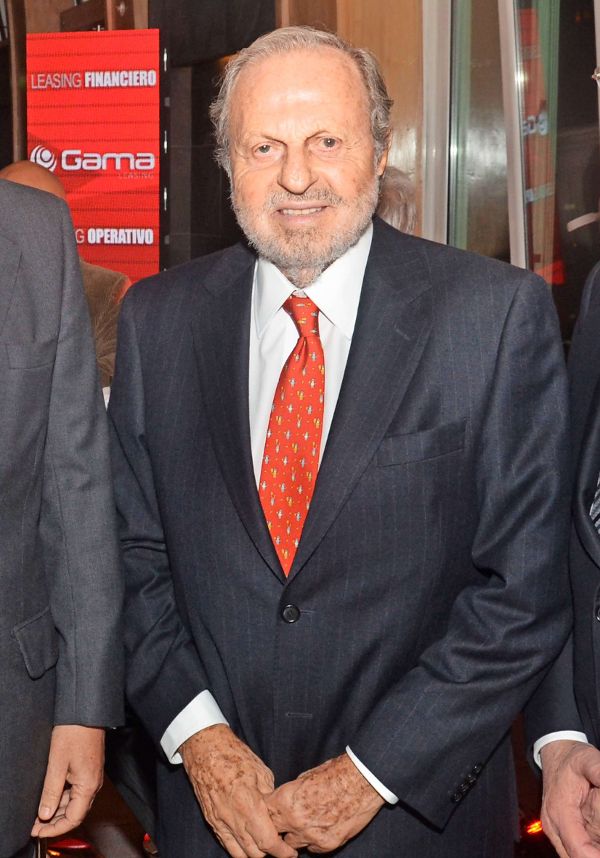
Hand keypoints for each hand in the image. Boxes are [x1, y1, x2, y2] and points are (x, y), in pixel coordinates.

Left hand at [31, 725, 103, 836]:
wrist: (87, 711)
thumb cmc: (74, 732)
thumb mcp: (57, 763)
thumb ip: (51, 791)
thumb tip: (45, 815)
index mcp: (88, 785)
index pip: (73, 819)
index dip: (55, 830)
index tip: (38, 832)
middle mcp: (93, 783)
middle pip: (75, 813)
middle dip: (54, 822)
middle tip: (34, 825)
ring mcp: (92, 776)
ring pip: (75, 802)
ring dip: (57, 810)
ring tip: (38, 812)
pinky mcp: (89, 769)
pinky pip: (76, 790)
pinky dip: (63, 798)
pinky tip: (50, 795)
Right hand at [181, 724, 296, 857]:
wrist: (206, 750)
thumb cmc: (234, 756)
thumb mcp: (261, 772)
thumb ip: (270, 797)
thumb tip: (279, 813)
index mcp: (249, 805)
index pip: (268, 842)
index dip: (282, 851)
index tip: (291, 852)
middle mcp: (233, 819)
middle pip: (255, 853)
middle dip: (271, 852)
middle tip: (281, 843)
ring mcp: (220, 823)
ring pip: (240, 854)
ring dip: (255, 853)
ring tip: (265, 843)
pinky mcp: (212, 822)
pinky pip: (227, 845)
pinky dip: (240, 848)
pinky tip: (249, 839)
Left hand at [266, 753, 383, 852]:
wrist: (361, 780)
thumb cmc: (334, 773)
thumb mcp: (304, 777)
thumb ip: (290, 795)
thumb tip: (283, 802)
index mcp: (285, 800)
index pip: (263, 814)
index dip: (265, 813)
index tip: (267, 813)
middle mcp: (294, 821)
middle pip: (273, 834)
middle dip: (276, 829)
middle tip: (282, 824)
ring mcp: (310, 836)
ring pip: (291, 845)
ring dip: (294, 836)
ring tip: (304, 824)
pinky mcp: (327, 844)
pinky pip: (313, 849)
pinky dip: (313, 841)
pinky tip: (321, 827)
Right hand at [539, 739, 599, 856]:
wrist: (556, 753)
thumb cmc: (570, 757)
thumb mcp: (588, 760)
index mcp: (559, 811)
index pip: (578, 848)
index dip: (594, 857)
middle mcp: (554, 826)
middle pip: (576, 856)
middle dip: (594, 854)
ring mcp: (557, 832)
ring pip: (575, 855)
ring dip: (592, 850)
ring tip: (598, 825)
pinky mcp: (562, 833)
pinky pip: (577, 850)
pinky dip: (590, 848)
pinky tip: (597, 835)